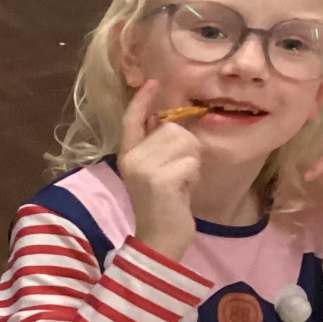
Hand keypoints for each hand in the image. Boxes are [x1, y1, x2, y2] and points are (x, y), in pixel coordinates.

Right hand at [118, 79, 202, 261]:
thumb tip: (166, 120)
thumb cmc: (164, 206)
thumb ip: (158, 148)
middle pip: (172, 129)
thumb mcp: (157, 172)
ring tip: (182, 182)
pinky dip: (194, 175)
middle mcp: (131, 159)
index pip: (132, 121)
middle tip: (179, 175)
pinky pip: (191, 160)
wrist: (160, 239)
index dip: (142, 100)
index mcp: (128, 156)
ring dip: (192, 162)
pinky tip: (184, 190)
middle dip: (186, 149)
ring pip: (185, 142)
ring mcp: (143, 168)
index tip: (152, 81)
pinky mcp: (159, 178)